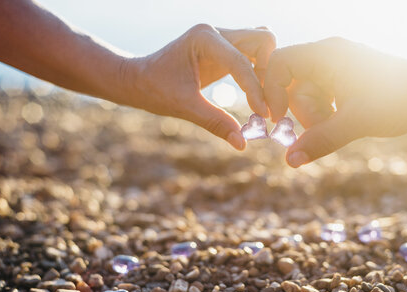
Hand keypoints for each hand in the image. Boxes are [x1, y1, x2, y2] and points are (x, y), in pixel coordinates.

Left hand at [122, 24, 274, 149]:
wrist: (137, 80)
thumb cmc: (154, 89)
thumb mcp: (185, 107)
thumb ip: (215, 123)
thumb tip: (242, 144)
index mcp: (203, 39)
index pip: (241, 62)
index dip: (255, 90)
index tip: (264, 115)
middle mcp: (216, 33)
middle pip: (262, 40)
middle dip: (268, 71)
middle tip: (265, 102)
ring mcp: (221, 39)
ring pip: (261, 45)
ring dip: (266, 70)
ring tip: (262, 99)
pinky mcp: (223, 49)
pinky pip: (252, 55)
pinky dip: (259, 72)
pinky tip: (256, 96)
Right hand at [264, 37, 406, 166]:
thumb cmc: (399, 99)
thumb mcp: (356, 122)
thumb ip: (320, 140)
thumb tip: (290, 161)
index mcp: (326, 56)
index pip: (279, 64)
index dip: (272, 91)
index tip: (280, 118)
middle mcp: (326, 56)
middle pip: (291, 85)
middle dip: (304, 112)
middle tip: (326, 124)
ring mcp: (334, 67)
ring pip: (305, 95)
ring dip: (317, 115)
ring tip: (341, 122)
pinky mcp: (341, 78)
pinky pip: (319, 97)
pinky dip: (326, 112)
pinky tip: (344, 118)